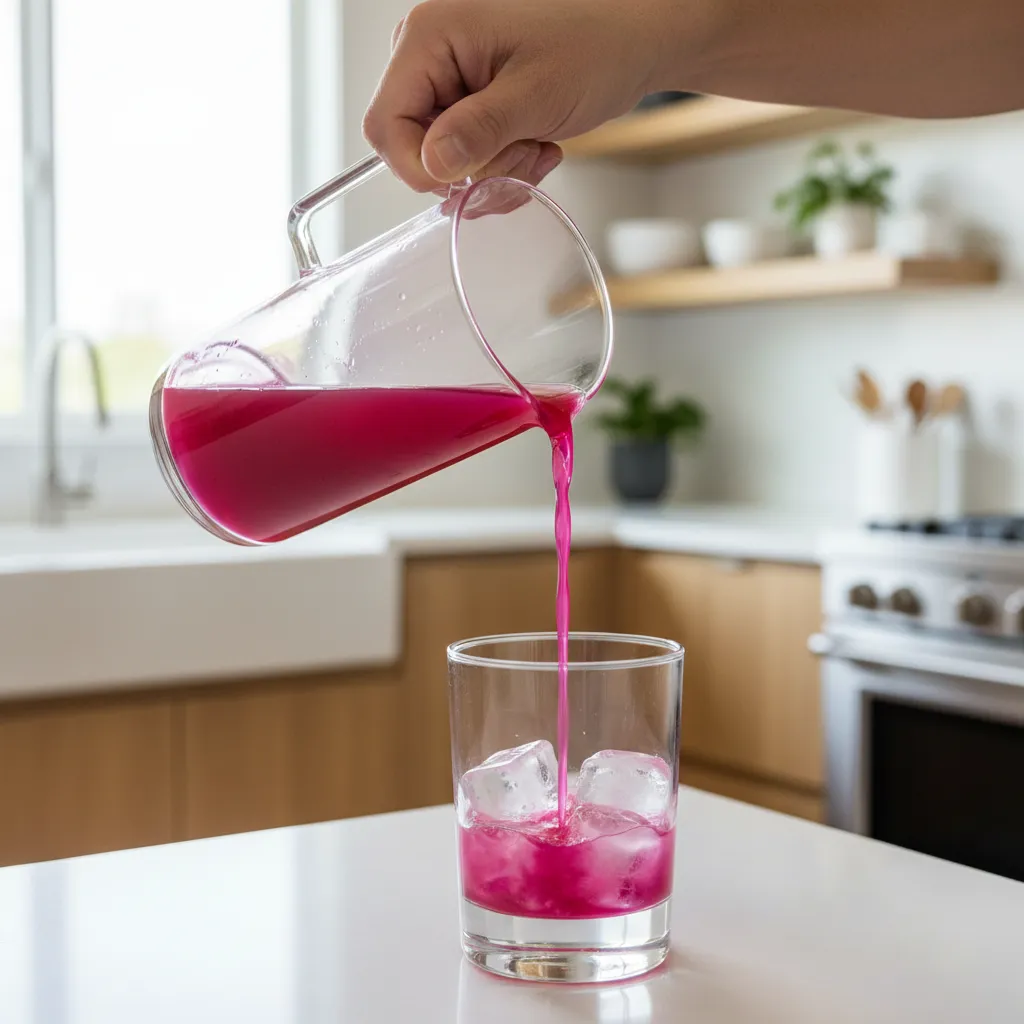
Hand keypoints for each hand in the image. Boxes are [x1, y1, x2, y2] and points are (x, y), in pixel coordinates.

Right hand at [362, 0, 672, 193]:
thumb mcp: (536, 95)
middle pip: (413, 147)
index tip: (466, 183)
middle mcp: (428, 55)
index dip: (418, 168)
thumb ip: (479, 130)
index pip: (385, 124)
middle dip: (468, 170)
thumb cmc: (595, 47)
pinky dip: (501, 167)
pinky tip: (534, 147)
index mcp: (430, 36)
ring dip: (492, 172)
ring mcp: (448, 81)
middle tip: (520, 156)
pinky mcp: (468, 103)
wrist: (634, 42)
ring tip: (535, 147)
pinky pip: (465, 158)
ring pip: (442, 161)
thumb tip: (432, 165)